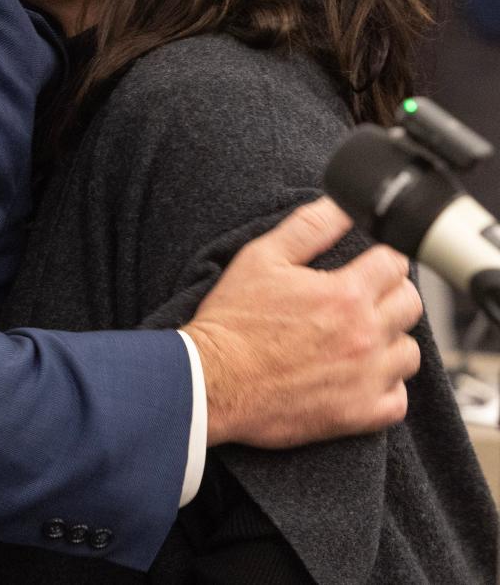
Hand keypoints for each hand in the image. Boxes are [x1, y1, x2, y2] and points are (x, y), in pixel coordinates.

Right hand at [182, 197, 421, 449]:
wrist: (211, 381)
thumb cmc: (232, 321)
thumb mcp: (262, 258)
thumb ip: (309, 227)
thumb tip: (341, 205)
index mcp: (344, 294)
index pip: (394, 262)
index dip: (379, 258)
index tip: (363, 265)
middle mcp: (364, 336)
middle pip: (409, 304)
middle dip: (388, 294)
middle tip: (358, 297)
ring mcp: (365, 379)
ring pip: (409, 352)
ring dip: (390, 340)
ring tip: (358, 336)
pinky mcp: (358, 414)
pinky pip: (398, 399)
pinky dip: (385, 385)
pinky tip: (359, 374)